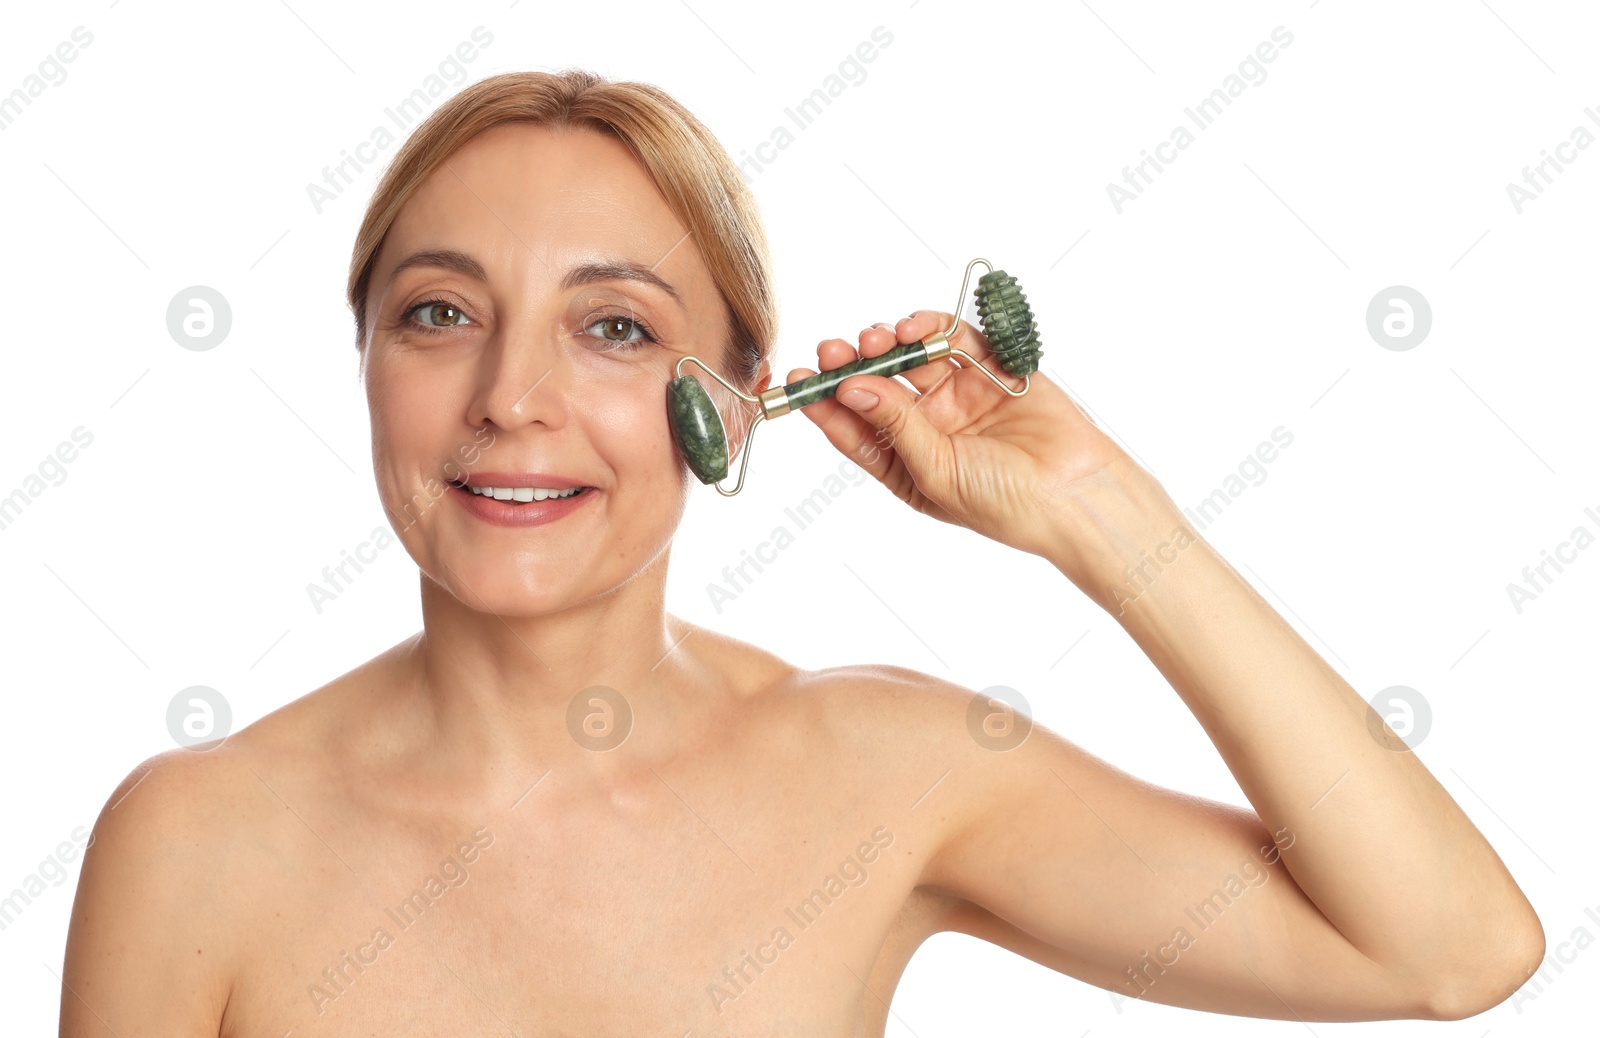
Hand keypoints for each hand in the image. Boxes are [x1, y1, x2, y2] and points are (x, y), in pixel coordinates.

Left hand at [789, 310, 1149, 560]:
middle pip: (875, 385)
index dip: (821, 402)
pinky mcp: (992, 369)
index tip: (795, 380)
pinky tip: (912, 327)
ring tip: (872, 340)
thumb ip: (894, 426)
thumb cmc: (1004, 504)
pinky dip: (931, 326)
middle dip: (849, 365)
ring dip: (885, 343)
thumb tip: (850, 387)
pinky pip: (954, 338)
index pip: (852, 427)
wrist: (1076, 496)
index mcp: (905, 462)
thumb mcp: (934, 472)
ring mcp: (959, 395)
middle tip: (831, 351)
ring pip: (909, 356)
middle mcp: (927, 426)